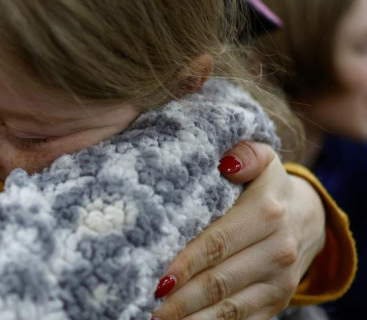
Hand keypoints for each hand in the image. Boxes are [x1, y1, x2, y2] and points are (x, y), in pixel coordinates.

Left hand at [152, 142, 325, 319]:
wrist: (309, 218)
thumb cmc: (266, 186)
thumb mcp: (262, 160)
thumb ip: (244, 153)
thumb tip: (226, 162)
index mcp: (266, 214)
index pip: (218, 243)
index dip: (186, 263)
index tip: (158, 277)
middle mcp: (276, 251)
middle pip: (219, 281)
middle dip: (181, 298)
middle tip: (148, 305)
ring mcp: (278, 282)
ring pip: (228, 308)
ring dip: (191, 318)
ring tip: (156, 319)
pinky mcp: (276, 302)